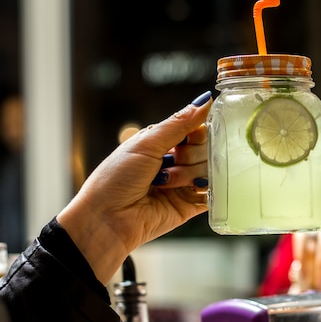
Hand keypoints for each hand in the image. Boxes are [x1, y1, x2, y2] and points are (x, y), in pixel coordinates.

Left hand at [57, 90, 211, 283]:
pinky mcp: (190, 206)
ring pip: (209, 170)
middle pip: (206, 149)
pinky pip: (213, 195)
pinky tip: (192, 189)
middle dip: (191, 155)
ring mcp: (184, 184)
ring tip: (165, 184)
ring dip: (188, 175)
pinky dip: (208, 191)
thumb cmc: (116, 179)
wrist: (106, 220)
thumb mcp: (146, 143)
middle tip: (170, 163)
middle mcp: (176, 162)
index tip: (189, 138)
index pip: (197, 129)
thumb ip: (179, 123)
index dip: (199, 131)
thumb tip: (204, 100)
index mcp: (163, 143)